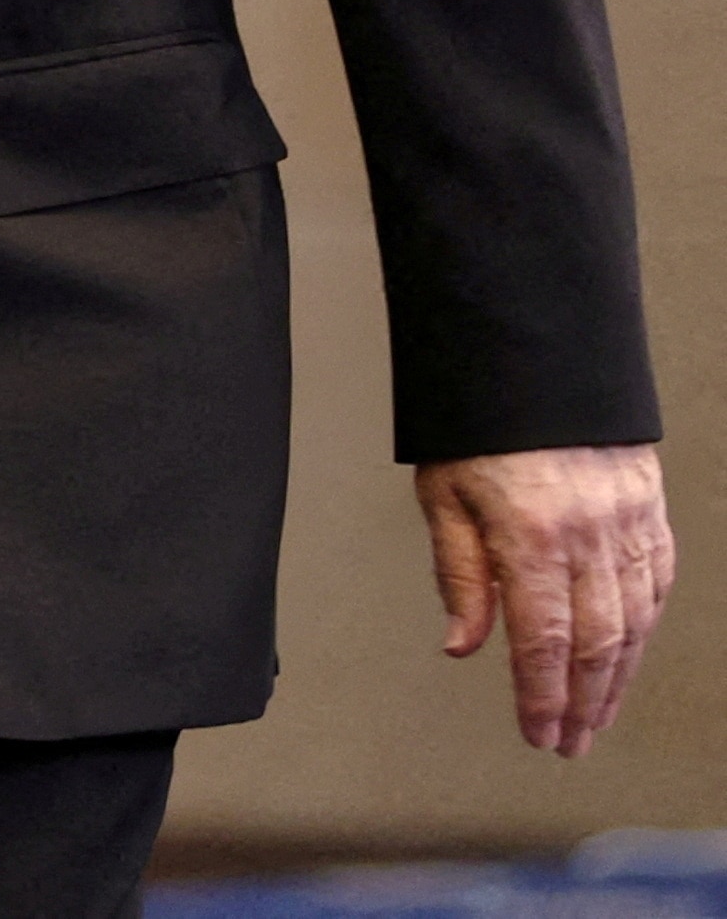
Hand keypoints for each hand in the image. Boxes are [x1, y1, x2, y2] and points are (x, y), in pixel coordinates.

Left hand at [415, 443, 674, 754]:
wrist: (535, 355)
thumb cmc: (478, 421)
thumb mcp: (443, 493)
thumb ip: (458, 573)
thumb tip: (462, 644)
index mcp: (531, 535)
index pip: (542, 641)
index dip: (542, 697)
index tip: (539, 734)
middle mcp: (588, 536)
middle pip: (594, 644)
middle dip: (582, 703)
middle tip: (570, 743)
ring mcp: (628, 524)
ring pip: (633, 622)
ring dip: (617, 678)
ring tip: (597, 716)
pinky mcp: (649, 510)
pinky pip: (656, 583)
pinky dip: (644, 628)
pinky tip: (629, 654)